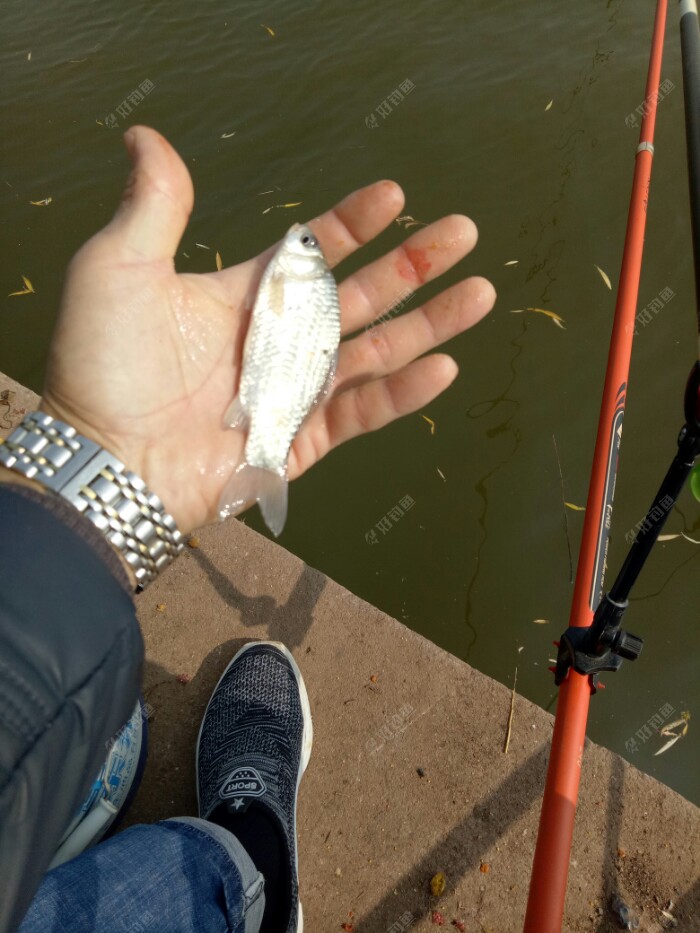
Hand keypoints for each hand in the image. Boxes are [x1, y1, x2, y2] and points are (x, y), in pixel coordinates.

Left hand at [41, 126, 494, 533]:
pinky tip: (445, 366)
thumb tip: (146, 137)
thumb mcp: (118, 269)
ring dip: (431, 322)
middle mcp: (277, 342)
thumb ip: (153, 206)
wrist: (106, 460)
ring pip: (377, 350)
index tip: (394, 195)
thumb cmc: (105, 365)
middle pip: (362, 295)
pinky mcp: (301, 440)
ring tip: (481, 292)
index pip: (312, 251)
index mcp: (244, 296)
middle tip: (464, 232)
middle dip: (414, 263)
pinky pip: (363, 412)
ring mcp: (294, 392)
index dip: (353, 222)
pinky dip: (403, 393)